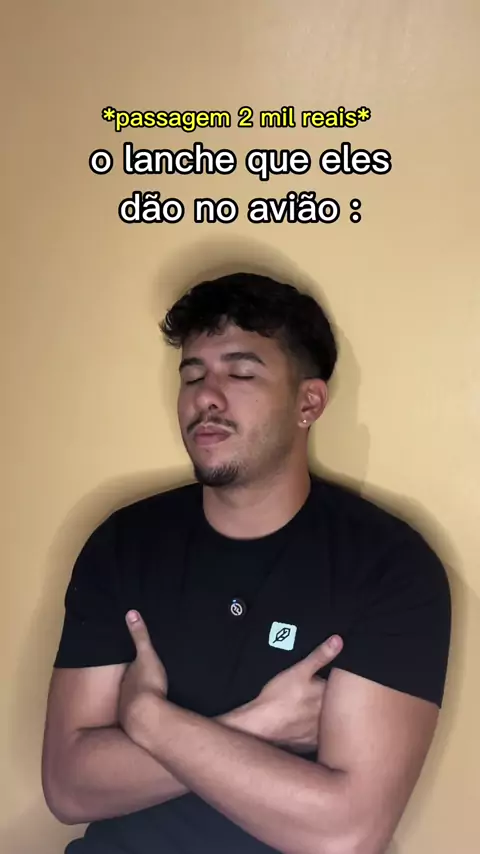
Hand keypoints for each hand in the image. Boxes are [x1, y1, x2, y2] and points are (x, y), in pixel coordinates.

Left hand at [118, 610, 167, 744]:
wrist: (146, 717)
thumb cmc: (147, 684)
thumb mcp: (147, 656)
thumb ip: (140, 636)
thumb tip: (130, 612)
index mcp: (128, 678)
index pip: (130, 671)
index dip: (134, 669)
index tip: (139, 667)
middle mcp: (125, 695)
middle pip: (130, 688)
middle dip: (136, 687)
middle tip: (145, 685)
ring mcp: (130, 713)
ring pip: (134, 705)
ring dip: (141, 703)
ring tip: (150, 702)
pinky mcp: (140, 727)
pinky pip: (143, 719)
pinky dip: (148, 716)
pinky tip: (155, 719)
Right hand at [249, 635, 342, 752]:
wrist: (259, 726)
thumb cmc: (278, 697)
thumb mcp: (298, 671)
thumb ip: (320, 656)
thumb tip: (338, 640)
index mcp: (327, 697)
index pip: (344, 690)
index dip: (343, 684)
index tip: (343, 681)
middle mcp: (327, 716)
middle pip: (339, 707)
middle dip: (337, 701)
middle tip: (332, 695)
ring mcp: (320, 733)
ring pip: (331, 724)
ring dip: (330, 719)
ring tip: (320, 712)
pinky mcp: (310, 744)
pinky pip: (321, 739)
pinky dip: (319, 734)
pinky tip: (310, 728)